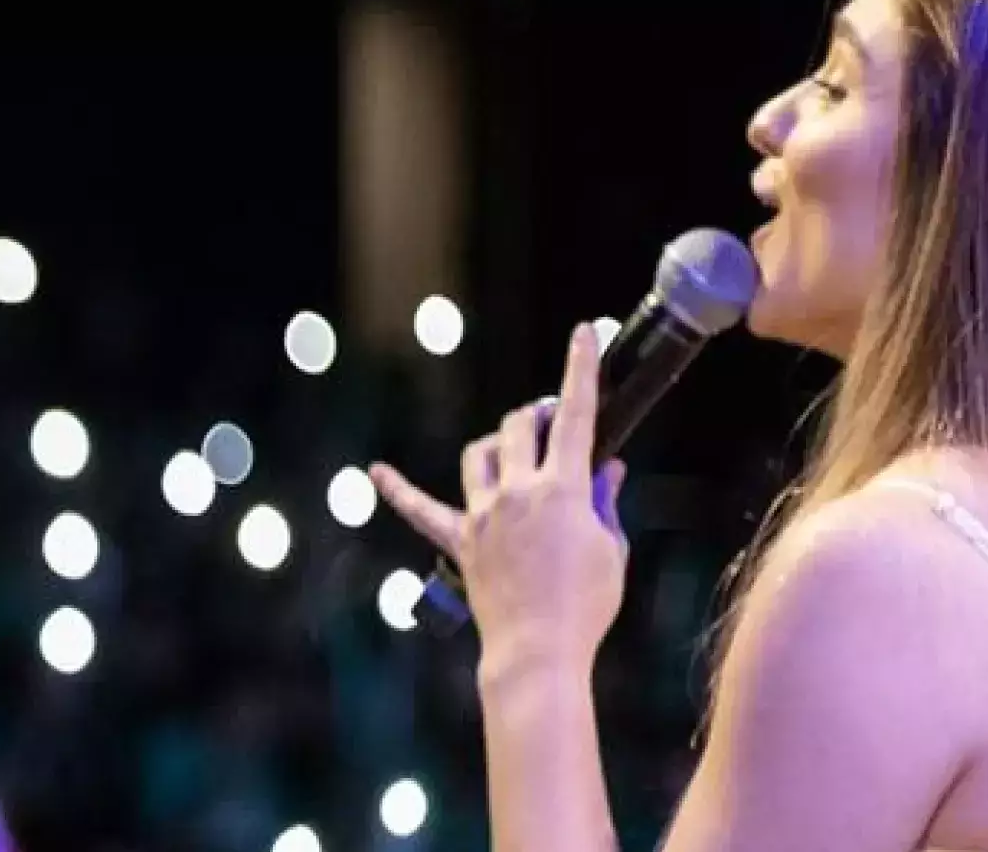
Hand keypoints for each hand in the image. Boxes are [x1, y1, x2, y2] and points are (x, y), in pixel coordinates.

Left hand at [371, 323, 630, 680]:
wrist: (540, 651)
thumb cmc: (587, 604)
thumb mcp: (612, 548)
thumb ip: (606, 502)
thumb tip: (610, 469)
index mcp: (563, 489)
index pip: (576, 416)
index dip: (580, 371)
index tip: (582, 336)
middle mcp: (518, 492)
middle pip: (518, 426)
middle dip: (536, 415)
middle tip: (553, 424)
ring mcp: (484, 515)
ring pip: (478, 455)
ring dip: (496, 444)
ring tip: (514, 451)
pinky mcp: (460, 541)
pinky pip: (422, 510)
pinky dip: (400, 490)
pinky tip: (375, 473)